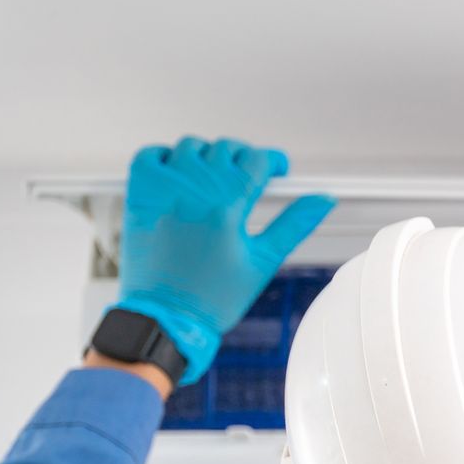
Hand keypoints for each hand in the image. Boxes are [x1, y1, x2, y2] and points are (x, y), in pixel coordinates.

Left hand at [113, 136, 335, 384]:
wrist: (166, 316)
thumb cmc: (214, 297)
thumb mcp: (263, 261)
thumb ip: (294, 224)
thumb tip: (323, 200)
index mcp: (227, 207)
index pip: (256, 161)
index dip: (272, 160)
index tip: (277, 168)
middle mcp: (194, 192)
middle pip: (225, 149)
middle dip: (243, 157)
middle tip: (248, 175)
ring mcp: (163, 191)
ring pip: (189, 147)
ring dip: (207, 156)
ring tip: (214, 178)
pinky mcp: (140, 195)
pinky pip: (150, 155)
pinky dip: (165, 156)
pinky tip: (178, 174)